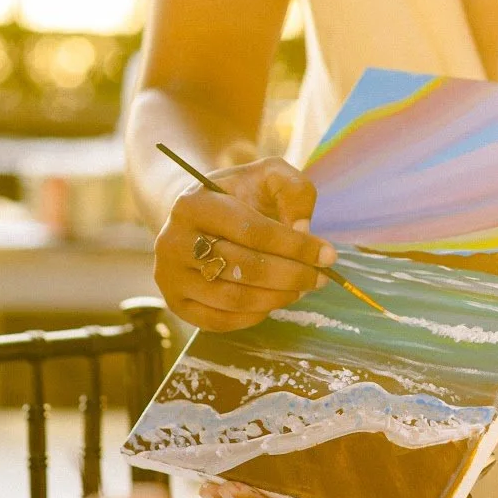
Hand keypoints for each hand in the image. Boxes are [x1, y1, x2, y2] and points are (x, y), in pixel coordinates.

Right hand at [154, 156, 336, 330]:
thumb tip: (303, 231)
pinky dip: (253, 316)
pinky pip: (219, 321)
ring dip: (277, 298)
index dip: (295, 246)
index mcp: (193, 204)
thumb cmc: (238, 195)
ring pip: (233, 298)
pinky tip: (273, 301)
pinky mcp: (175, 303)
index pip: (252, 231)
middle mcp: (172, 241)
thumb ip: (293, 190)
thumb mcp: (267, 176)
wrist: (196, 217)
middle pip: (244, 267)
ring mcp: (170, 276)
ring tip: (301, 288)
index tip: (327, 255)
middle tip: (320, 278)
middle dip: (292, 275)